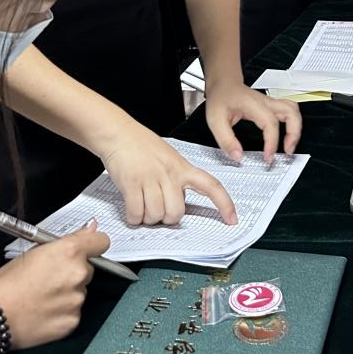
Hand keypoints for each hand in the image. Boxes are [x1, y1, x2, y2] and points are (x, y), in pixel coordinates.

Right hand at [0, 224, 108, 350]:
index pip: (101, 241)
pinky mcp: (72, 321)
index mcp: (70, 252)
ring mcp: (76, 299)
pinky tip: (44, 312)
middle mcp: (78, 274)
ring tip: (42, 297)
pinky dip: (63, 312)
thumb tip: (91, 227)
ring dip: (68, 293)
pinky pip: (74, 311)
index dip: (94, 244)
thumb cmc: (7, 283)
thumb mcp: (35, 252)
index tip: (88, 249)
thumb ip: (70, 240)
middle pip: (88, 269)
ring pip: (80, 291)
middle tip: (51, 279)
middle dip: (74, 272)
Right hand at [100, 124, 237, 225]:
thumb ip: (177, 179)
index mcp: (183, 167)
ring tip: (142, 204)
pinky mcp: (132, 184)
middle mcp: (170, 173)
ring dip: (147, 217)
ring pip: (156, 215)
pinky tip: (132, 208)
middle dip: (166, 218)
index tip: (232, 219)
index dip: (224, 204)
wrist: (120, 134)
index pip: (212, 186)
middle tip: (158, 209)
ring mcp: (151, 178)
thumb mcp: (170, 159)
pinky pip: (136, 214)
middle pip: (176, 212)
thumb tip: (178, 204)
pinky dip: (133, 217)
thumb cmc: (143, 146)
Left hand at [204, 79, 301, 164]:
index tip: (267, 157)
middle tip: (287, 151)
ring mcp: (270, 103)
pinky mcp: (271, 106)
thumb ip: (226, 140)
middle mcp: (266, 102)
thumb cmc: (220, 97)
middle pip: (291, 112)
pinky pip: (289, 112)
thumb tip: (237, 156)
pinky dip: (292, 125)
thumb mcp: (215, 120)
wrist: (223, 83)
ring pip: (293, 111)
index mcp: (254, 105)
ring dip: (295, 129)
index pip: (270, 124)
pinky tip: (286, 136)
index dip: (272, 143)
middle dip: (294, 134)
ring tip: (289, 146)